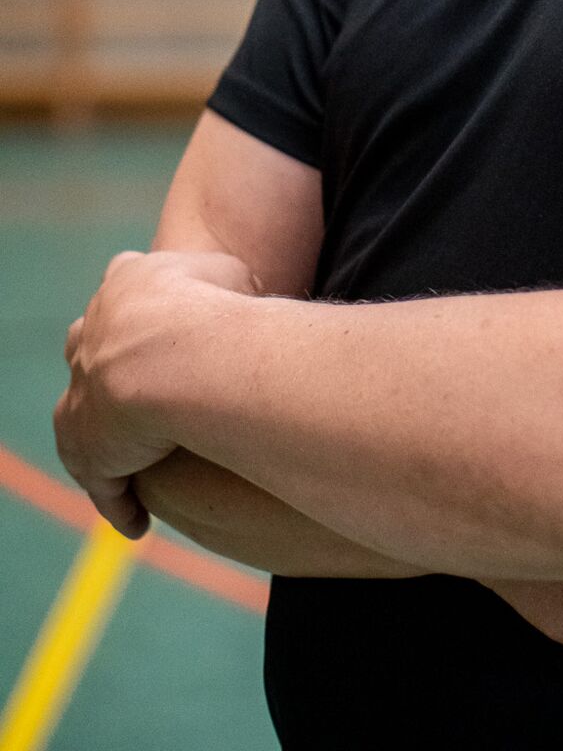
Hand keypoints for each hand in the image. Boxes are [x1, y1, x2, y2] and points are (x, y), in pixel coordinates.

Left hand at [54, 248, 258, 539]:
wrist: (173, 358)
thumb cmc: (212, 308)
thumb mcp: (230, 275)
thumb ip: (224, 284)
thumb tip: (242, 296)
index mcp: (125, 286)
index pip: (123, 286)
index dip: (144, 308)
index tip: (165, 322)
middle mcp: (91, 338)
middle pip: (91, 350)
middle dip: (111, 367)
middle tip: (147, 394)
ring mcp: (82, 395)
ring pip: (84, 418)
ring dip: (108, 440)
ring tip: (139, 464)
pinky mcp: (85, 448)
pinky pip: (101, 482)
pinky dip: (117, 500)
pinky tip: (138, 523)